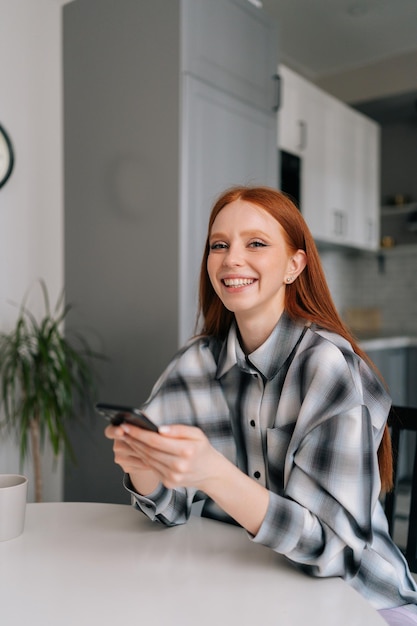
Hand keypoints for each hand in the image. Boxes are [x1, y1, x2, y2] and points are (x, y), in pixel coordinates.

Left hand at [107, 423, 222, 491]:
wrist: (211, 473)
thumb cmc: (203, 450)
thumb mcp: (197, 434)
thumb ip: (178, 429)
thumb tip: (159, 429)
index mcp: (186, 451)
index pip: (155, 441)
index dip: (138, 433)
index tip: (127, 425)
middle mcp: (178, 465)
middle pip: (148, 450)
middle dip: (133, 439)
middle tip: (122, 429)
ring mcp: (172, 476)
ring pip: (147, 459)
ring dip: (135, 448)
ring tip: (127, 437)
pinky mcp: (168, 482)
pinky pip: (151, 467)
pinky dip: (142, 457)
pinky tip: (137, 448)